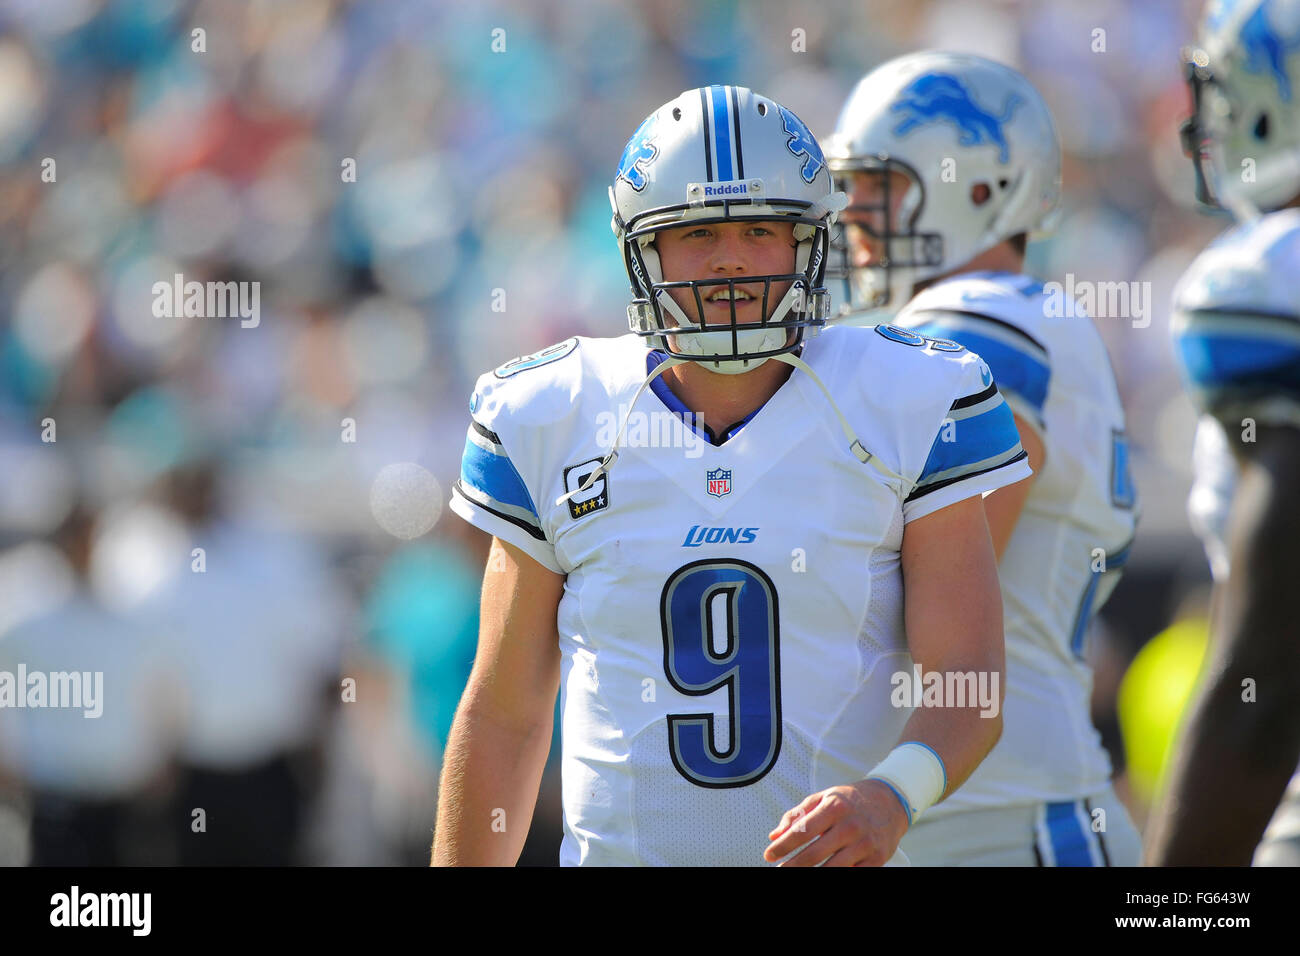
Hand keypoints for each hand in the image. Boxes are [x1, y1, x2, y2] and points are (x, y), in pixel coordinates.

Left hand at [764, 778, 909, 866]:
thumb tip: (774, 835)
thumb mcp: (823, 798)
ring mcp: (865, 844)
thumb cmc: (850, 800)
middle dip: (793, 866)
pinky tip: (823, 876)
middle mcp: (850, 826)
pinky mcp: (877, 859)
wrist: (891, 801)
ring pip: (832, 869)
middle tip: (779, 870)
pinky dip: (836, 877)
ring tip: (796, 875)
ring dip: (811, 875)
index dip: (783, 845)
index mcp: (835, 807)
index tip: (768, 855)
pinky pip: (853, 875)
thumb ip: (798, 815)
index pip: (803, 830)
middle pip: (815, 854)